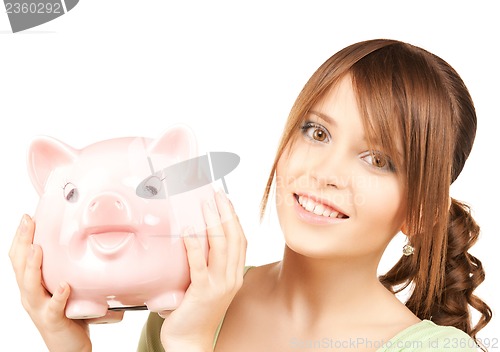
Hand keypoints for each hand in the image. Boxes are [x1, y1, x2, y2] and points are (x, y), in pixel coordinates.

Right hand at [9, 215, 122, 351]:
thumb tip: (76, 242)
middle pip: (19, 266)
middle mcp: (30, 295)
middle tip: (28, 222)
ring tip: (38, 249)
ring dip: (33, 266)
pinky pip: (54, 307)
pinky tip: (64, 286)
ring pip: (31, 286)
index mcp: (31, 285)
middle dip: (23, 242)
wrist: (68, 346)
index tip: (27, 217)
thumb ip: (63, 268)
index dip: (20, 238)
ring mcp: (39, 308)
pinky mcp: (53, 320)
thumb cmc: (66, 313)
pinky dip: (59, 296)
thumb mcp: (62, 286)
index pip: (19, 258)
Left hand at [160, 191, 246, 350]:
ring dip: (214, 222)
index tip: (225, 200)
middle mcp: (232, 278)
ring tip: (206, 204)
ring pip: (222, 247)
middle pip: (235, 238)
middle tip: (217, 194)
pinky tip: (189, 230)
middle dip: (227, 213)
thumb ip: (204, 264)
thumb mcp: (207, 285)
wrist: (191, 343)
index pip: (240, 241)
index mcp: (234, 275)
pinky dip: (195, 245)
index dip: (234, 218)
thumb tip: (190, 238)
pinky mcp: (203, 292)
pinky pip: (200, 265)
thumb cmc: (195, 312)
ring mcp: (220, 285)